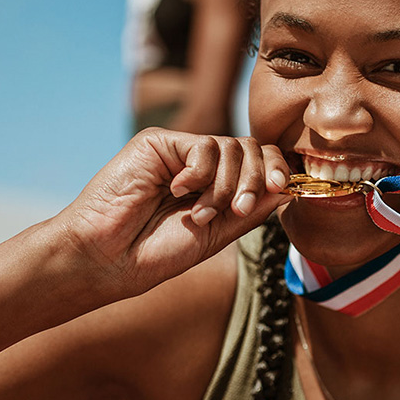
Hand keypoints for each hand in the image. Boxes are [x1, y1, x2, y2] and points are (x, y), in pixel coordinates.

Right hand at [53, 128, 291, 300]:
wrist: (110, 257)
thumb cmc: (157, 252)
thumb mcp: (218, 233)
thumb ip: (251, 208)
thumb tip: (289, 186)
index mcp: (218, 186)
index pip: (260, 163)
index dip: (276, 170)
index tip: (282, 188)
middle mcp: (201, 165)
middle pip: (252, 149)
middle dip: (255, 179)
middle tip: (236, 209)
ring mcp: (180, 152)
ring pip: (232, 147)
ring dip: (223, 186)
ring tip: (199, 214)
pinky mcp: (159, 142)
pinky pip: (203, 145)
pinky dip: (199, 174)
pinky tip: (176, 191)